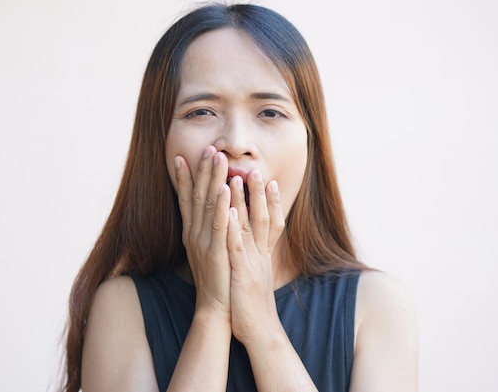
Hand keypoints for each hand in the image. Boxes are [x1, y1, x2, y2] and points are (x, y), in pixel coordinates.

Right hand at [174, 146, 231, 318]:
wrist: (215, 307)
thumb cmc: (215, 277)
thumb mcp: (207, 249)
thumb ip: (207, 229)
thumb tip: (210, 210)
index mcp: (191, 233)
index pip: (185, 200)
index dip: (183, 178)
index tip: (182, 156)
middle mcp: (194, 234)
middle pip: (197, 196)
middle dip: (202, 170)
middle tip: (208, 147)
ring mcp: (204, 242)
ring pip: (208, 205)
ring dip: (213, 179)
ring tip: (218, 158)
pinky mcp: (217, 252)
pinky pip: (220, 225)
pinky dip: (223, 206)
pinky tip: (227, 189)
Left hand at [227, 169, 285, 343]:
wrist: (259, 331)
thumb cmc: (252, 302)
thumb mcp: (256, 274)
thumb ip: (255, 257)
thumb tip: (251, 243)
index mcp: (261, 253)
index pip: (269, 221)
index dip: (270, 200)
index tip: (268, 179)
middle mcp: (259, 253)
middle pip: (261, 216)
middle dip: (258, 191)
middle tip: (254, 167)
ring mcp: (252, 262)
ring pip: (249, 225)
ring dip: (245, 200)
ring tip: (240, 176)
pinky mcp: (242, 273)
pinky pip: (236, 247)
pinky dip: (232, 228)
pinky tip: (227, 211)